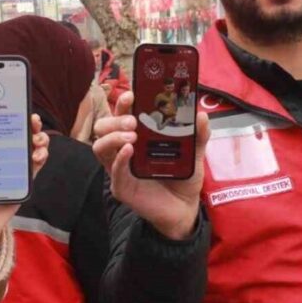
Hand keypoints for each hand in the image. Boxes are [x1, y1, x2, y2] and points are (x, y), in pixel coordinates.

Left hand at [0, 114, 48, 276]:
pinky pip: (35, 168)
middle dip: (31, 124)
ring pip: (33, 148)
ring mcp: (15, 169)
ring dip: (40, 140)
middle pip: (21, 135)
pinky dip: (40, 158)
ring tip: (36, 140)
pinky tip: (37, 155)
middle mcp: (4, 156)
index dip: (9, 115)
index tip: (14, 105)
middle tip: (32, 120)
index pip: (1, 128)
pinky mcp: (23, 184)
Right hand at [92, 91, 208, 239]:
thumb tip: (201, 115)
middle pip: (103, 128)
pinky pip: (114, 173)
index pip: (121, 115)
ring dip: (113, 137)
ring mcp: (120, 169)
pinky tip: (128, 151)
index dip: (123, 103)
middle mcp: (123, 150)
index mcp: (137, 136)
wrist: (185, 207)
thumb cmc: (183, 177)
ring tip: (132, 136)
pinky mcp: (122, 188)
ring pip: (100, 148)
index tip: (132, 94)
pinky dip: (119, 160)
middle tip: (133, 121)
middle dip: (115, 119)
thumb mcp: (195, 153)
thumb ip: (198, 135)